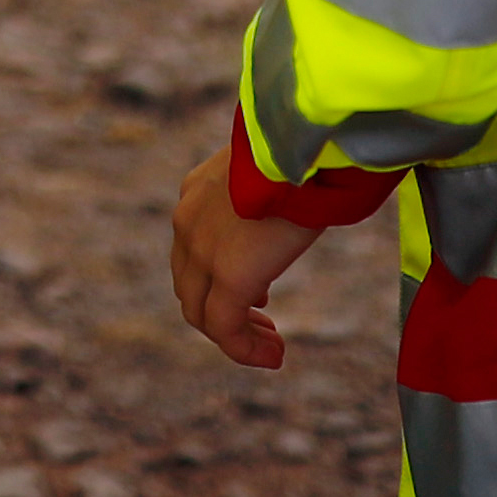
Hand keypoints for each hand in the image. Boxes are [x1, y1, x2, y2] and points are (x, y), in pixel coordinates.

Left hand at [167, 142, 323, 370]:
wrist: (306, 139)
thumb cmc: (307, 145)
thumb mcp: (277, 167)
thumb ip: (272, 192)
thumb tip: (299, 201)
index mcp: (198, 191)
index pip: (193, 250)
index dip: (219, 279)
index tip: (260, 295)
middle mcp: (188, 220)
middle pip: (191, 285)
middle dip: (224, 311)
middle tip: (265, 322)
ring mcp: (202, 250)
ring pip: (201, 312)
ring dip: (235, 334)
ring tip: (271, 346)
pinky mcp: (227, 276)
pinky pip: (225, 330)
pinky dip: (245, 349)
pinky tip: (273, 357)